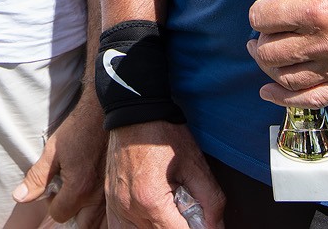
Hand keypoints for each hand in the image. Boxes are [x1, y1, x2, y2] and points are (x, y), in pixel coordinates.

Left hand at [13, 92, 105, 228]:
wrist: (103, 114)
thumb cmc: (77, 130)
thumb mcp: (52, 152)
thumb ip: (37, 178)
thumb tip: (19, 197)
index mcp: (78, 189)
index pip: (59, 215)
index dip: (51, 204)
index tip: (53, 189)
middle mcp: (97, 197)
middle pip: (82, 226)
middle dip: (70, 215)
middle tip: (66, 197)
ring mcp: (110, 194)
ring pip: (99, 223)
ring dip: (86, 217)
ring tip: (79, 199)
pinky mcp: (118, 188)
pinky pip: (111, 213)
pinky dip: (101, 212)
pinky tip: (93, 195)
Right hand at [104, 121, 223, 227]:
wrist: (135, 110)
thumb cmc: (163, 134)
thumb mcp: (195, 165)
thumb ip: (211, 200)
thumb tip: (216, 228)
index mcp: (151, 200)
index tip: (204, 225)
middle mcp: (129, 208)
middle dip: (177, 227)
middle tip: (188, 217)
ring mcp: (116, 206)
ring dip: (157, 227)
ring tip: (170, 216)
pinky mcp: (110, 201)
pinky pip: (119, 228)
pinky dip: (136, 228)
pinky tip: (150, 220)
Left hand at [237, 0, 327, 109]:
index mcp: (316, 10)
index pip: (262, 19)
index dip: (258, 13)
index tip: (265, 10)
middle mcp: (327, 43)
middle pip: (270, 53)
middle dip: (260, 41)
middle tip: (265, 33)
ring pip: (286, 78)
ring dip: (269, 67)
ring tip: (268, 53)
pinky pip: (313, 99)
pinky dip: (286, 100)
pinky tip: (270, 92)